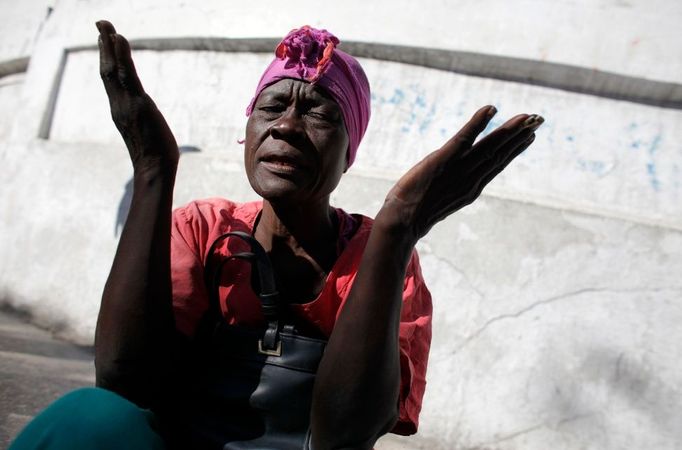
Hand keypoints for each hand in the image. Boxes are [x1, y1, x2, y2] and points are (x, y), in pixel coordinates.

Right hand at [96, 20, 178, 171]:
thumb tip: (148, 120)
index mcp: (120, 110)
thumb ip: (143, 120)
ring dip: (110, 45)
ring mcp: (126, 104)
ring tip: (106, 26)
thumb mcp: (147, 132)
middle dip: (104, 46)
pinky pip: (128, 76)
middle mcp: (119, 105)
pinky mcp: (137, 105)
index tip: (105, 41)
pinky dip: (122, 56)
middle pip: (107, 70)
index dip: (107, 59)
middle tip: (101, 24)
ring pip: (113, 70)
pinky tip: (120, 39)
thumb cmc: (155, 157)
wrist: (154, 170)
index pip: (111, 80)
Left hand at [378, 106, 542, 241]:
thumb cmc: (414, 212)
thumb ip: (451, 188)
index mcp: (471, 188)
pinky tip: (491, 109)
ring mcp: (457, 171)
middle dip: (519, 136)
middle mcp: (469, 179)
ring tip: (527, 116)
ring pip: (489, 147)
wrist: (400, 223)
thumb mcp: (439, 199)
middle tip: (539, 119)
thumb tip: (454, 181)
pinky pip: (463, 139)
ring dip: (508, 130)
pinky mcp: (441, 161)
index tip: (531, 135)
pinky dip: (478, 123)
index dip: (515, 149)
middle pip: (499, 154)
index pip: (497, 164)